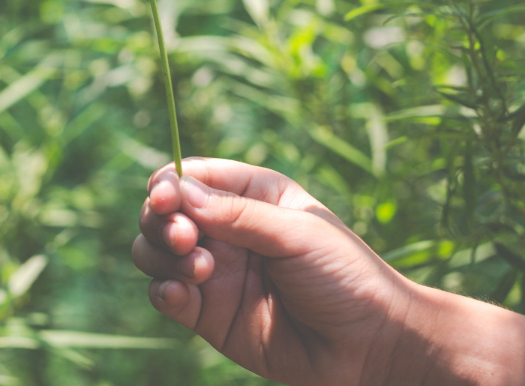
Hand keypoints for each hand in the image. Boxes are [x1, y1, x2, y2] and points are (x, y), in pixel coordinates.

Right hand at [130, 158, 421, 385]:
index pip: (191, 176)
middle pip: (163, 212)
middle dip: (160, 220)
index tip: (165, 198)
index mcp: (251, 195)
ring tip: (200, 269)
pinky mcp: (208, 314)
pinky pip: (165, 294)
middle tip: (184, 238)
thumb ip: (237, 214)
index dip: (168, 183)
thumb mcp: (297, 234)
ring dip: (160, 255)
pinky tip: (181, 293)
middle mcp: (226, 229)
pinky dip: (162, 290)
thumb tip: (179, 191)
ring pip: (153, 250)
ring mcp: (214, 272)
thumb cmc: (346, 277)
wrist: (370, 347)